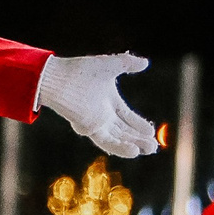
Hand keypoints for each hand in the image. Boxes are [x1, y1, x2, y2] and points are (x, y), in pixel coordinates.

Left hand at [38, 53, 159, 157]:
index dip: (139, 125)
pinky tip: (134, 151)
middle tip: (154, 147)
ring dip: (133, 145)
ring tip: (149, 150)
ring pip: (117, 138)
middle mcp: (102, 115)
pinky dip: (120, 147)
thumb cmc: (80, 70)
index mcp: (108, 102)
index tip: (152, 132)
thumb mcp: (111, 65)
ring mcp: (95, 123)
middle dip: (140, 139)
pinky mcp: (89, 128)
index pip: (127, 117)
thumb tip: (146, 62)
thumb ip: (128, 63)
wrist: (59, 78)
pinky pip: (107, 141)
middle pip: (124, 131)